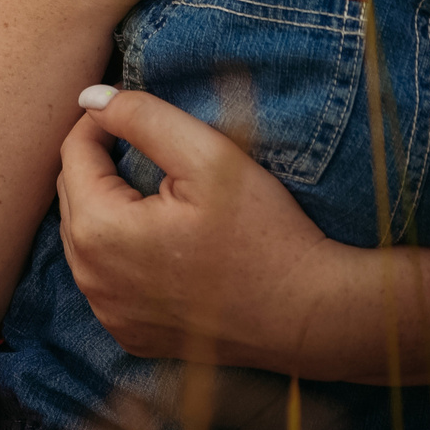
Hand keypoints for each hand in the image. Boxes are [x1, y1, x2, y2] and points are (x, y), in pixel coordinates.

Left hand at [60, 87, 429, 384]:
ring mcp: (126, 318)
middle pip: (87, 188)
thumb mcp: (222, 157)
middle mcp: (103, 283)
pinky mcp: (159, 340)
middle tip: (185, 129)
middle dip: (124, 155)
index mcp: (109, 235)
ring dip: (142, 199)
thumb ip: (149, 114)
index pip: (79, 144)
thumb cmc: (293, 229)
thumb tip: (94, 90)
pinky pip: (136, 276)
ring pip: (109, 231)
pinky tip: (217, 233)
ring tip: (207, 178)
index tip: (157, 91)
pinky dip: (159, 249)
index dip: (115, 110)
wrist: (350, 322)